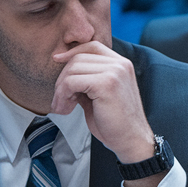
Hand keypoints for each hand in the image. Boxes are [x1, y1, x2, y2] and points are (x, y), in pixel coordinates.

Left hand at [52, 42, 157, 180]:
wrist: (131, 140)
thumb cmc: (115, 122)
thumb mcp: (99, 95)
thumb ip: (87, 80)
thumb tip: (65, 71)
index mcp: (122, 65)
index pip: (92, 46)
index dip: (72, 52)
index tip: (57, 60)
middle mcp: (120, 64)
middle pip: (78, 58)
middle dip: (62, 78)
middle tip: (60, 101)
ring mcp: (115, 72)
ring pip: (72, 69)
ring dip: (60, 90)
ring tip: (63, 107)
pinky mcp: (106, 84)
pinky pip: (72, 82)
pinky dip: (63, 96)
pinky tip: (68, 109)